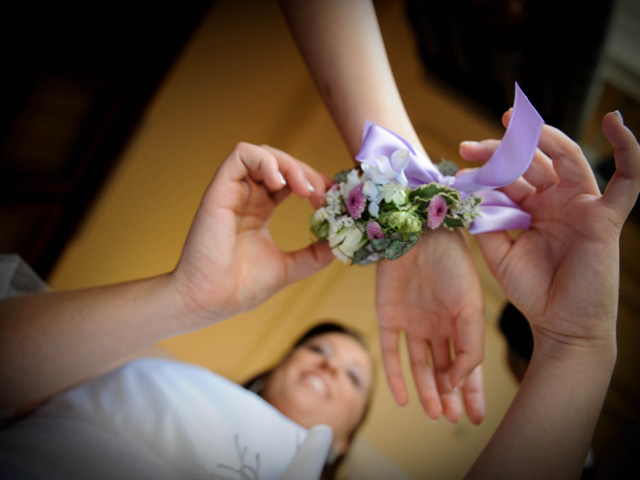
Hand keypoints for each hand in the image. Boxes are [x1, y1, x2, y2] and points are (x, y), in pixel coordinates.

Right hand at [171, 143, 333, 327]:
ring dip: (291, 165)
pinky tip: (281, 184)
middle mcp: (246, 197)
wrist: (209, 301)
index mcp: (259, 210)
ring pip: (264, 154)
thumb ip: (312, 256)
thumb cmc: (239, 287)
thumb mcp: (287, 268)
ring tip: (305, 190)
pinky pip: (241, 154)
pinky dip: (266, 161)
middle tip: (324, 196)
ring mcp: (232, 192)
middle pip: (281, 164)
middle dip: (308, 174)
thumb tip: (339, 247)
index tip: (333, 200)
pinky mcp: (219, 189)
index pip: (290, 180)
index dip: (314, 183)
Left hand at [376, 229, 484, 423]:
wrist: (420, 233)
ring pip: (420, 365)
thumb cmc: (453, 264)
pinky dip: (396, 376)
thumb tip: (458, 383)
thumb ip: (470, 347)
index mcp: (461, 323)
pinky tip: (403, 398)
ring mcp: (413, 322)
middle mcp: (437, 325)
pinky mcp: (388, 316)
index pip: (468, 366)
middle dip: (449, 395)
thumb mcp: (472, 309)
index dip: (473, 392)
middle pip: (444, 369)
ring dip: (426, 390)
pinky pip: (390, 351)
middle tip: (453, 419)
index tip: (475, 418)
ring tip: (435, 413)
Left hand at [462, 111, 639, 354]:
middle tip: (468, 147)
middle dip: (499, 150)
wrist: (560, 326)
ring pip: (566, 159)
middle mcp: (558, 201)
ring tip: (511, 122)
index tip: (459, 163)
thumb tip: (470, 190)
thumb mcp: (500, 253)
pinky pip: (628, 180)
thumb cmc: (532, 290)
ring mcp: (583, 206)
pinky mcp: (606, 217)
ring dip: (541, 138)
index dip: (486, 165)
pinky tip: (616, 122)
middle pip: (532, 161)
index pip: (511, 175)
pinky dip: (628, 149)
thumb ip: (487, 222)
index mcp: (535, 207)